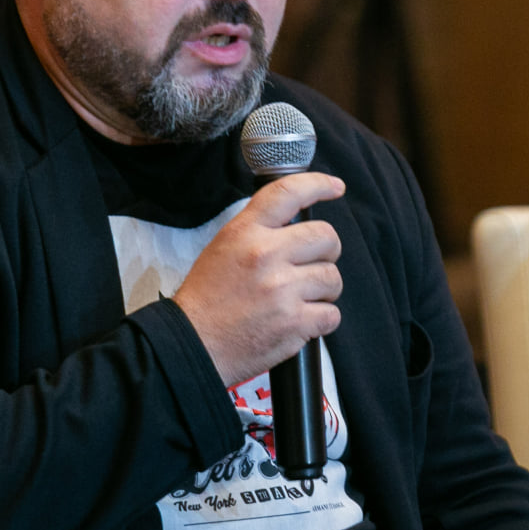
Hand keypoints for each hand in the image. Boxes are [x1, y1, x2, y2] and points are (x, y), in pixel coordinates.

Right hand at [171, 172, 344, 385]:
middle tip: (312, 265)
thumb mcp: (223, 247)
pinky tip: (300, 321)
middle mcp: (266, 254)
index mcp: (245, 232)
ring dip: (323, 291)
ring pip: (332, 278)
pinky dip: (321, 320)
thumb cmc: (207, 299)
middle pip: (326, 237)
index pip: (289, 193)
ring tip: (299, 299)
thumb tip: (297, 224)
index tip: (335, 187)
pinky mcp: (294, 322)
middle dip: (327, 252)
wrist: (193, 345)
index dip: (319, 184)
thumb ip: (259, 231)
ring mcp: (282, 289)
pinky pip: (332, 314)